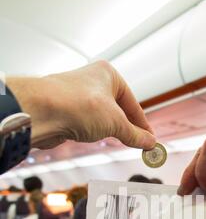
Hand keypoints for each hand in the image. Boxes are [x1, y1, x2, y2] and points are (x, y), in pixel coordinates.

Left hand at [7, 61, 155, 150]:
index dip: (143, 124)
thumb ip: (134, 134)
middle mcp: (92, 82)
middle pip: (118, 109)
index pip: (133, 103)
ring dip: (110, 130)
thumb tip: (150, 142)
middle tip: (139, 144)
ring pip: (101, 116)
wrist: (41, 112)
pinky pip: (87, 122)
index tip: (150, 140)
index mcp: (108, 74)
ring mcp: (78, 96)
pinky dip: (94, 132)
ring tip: (120, 142)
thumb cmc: (77, 104)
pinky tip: (96, 138)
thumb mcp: (115, 123)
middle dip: (127, 127)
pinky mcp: (66, 110)